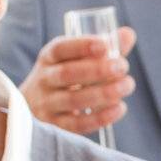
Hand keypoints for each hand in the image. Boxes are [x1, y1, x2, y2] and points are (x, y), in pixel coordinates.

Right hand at [19, 27, 136, 136]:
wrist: (32, 108)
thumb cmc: (64, 78)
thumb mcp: (75, 60)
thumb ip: (102, 48)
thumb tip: (128, 34)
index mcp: (48, 58)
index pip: (60, 49)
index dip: (81, 46)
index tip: (104, 46)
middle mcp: (44, 80)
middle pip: (67, 74)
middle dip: (97, 70)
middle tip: (123, 66)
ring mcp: (47, 105)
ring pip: (74, 100)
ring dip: (104, 93)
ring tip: (127, 85)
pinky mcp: (55, 127)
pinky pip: (78, 124)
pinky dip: (101, 117)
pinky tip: (119, 108)